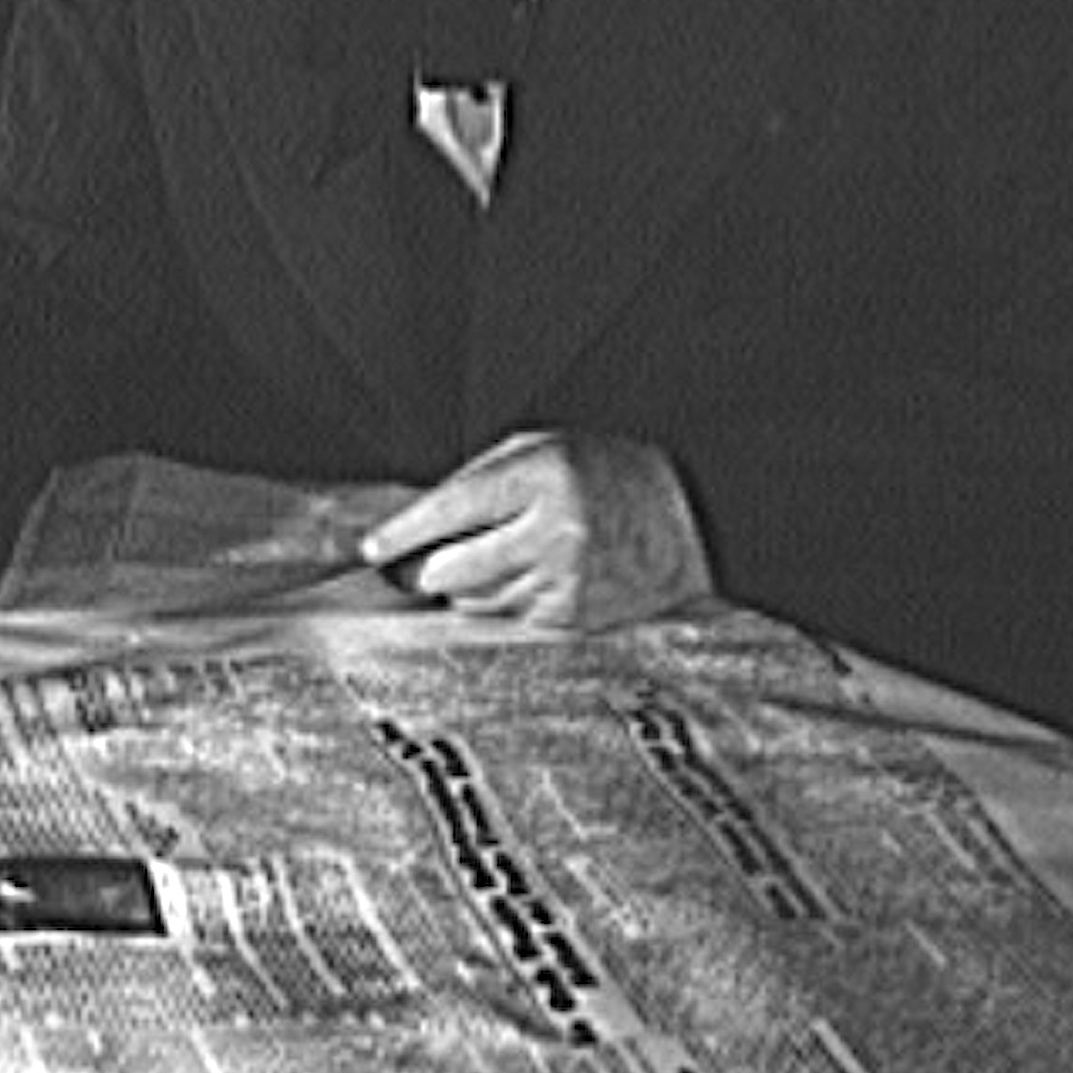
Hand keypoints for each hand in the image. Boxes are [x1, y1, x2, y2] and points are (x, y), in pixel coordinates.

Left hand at [356, 430, 711, 629]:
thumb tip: (411, 527)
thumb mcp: (544, 449)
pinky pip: (505, 623)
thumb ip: (478, 481)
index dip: (402, 533)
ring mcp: (570, 581)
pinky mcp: (578, 620)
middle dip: (420, 570)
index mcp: (547, 474)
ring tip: (482, 566)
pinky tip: (513, 586)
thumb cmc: (607, 474)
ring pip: (472, 601)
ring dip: (460, 590)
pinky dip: (495, 607)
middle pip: (450, 570)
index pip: (450, 509)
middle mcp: (557, 532)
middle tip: (407, 568)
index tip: (372, 549)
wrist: (701, 516)